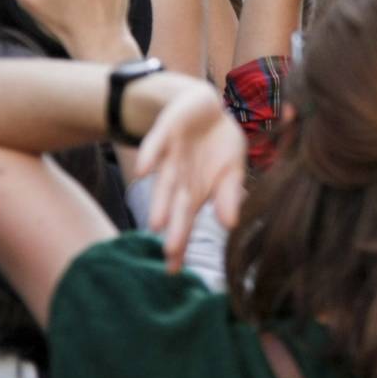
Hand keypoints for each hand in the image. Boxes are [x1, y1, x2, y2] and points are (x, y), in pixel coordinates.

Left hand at [134, 81, 245, 272]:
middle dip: (174, 229)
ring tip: (156, 223)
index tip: (175, 271)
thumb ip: (229, 194)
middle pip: (175, 208)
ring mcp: (170, 156)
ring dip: (160, 201)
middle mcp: (179, 179)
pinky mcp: (165, 131)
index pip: (186, 223)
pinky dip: (151, 156)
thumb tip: (231, 225)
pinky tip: (144, 170)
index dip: (181, 245)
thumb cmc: (218, 143)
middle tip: (169, 255)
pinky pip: (156, 144)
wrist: (204, 105)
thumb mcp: (233, 168)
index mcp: (194, 192)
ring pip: (164, 181)